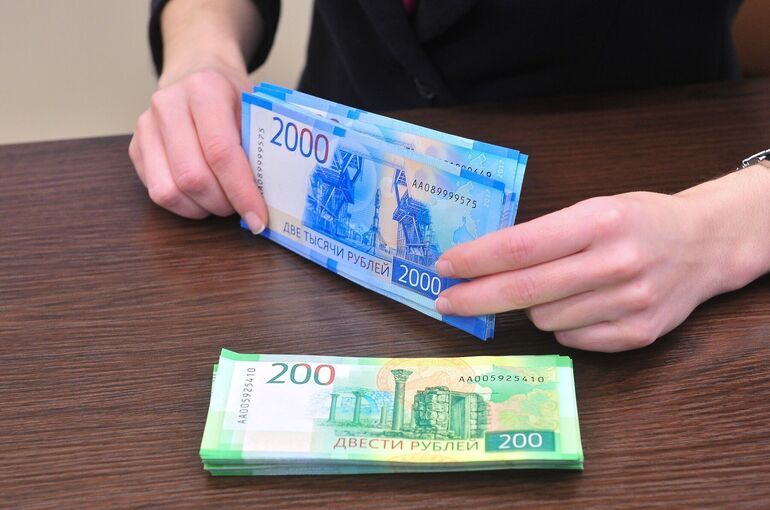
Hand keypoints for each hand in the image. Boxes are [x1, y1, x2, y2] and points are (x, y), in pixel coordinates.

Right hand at [129, 63, 266, 232]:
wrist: (195, 73)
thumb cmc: (231, 97)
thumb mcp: (255, 109)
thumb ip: (261, 146)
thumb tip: (272, 197)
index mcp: (205, 89)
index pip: (221, 152)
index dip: (242, 192)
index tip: (259, 218)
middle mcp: (168, 104)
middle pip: (193, 177)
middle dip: (223, 203)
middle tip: (243, 208)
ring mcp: (146, 126)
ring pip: (169, 191)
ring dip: (202, 208)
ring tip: (223, 202)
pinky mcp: (135, 147)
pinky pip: (156, 193)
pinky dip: (185, 206)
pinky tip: (203, 199)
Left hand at [434, 191, 740, 351]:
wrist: (706, 244)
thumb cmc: (638, 221)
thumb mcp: (594, 208)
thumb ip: (545, 235)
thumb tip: (482, 264)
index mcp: (600, 221)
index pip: (521, 247)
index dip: (476, 260)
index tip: (445, 268)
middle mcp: (616, 263)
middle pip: (525, 291)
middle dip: (476, 298)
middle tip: (446, 302)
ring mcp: (629, 303)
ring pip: (544, 319)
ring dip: (533, 307)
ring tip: (558, 286)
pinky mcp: (638, 334)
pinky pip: (570, 339)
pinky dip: (562, 325)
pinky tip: (582, 305)